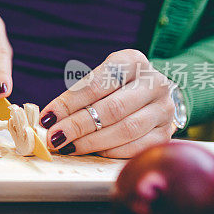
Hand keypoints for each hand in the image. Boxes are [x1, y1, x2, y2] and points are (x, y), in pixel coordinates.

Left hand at [39, 49, 175, 158]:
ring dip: (91, 141)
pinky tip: (91, 151)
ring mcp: (164, 109)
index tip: (47, 117)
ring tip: (68, 146)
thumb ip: (78, 96)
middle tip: (54, 137)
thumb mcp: (99, 80)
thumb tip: (49, 120)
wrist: (151, 94)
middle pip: (113, 109)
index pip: (97, 84)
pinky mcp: (166, 132)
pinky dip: (110, 151)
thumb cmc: (115, 87)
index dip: (70, 103)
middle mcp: (154, 83)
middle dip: (78, 126)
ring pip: (125, 130)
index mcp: (133, 61)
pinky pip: (135, 147)